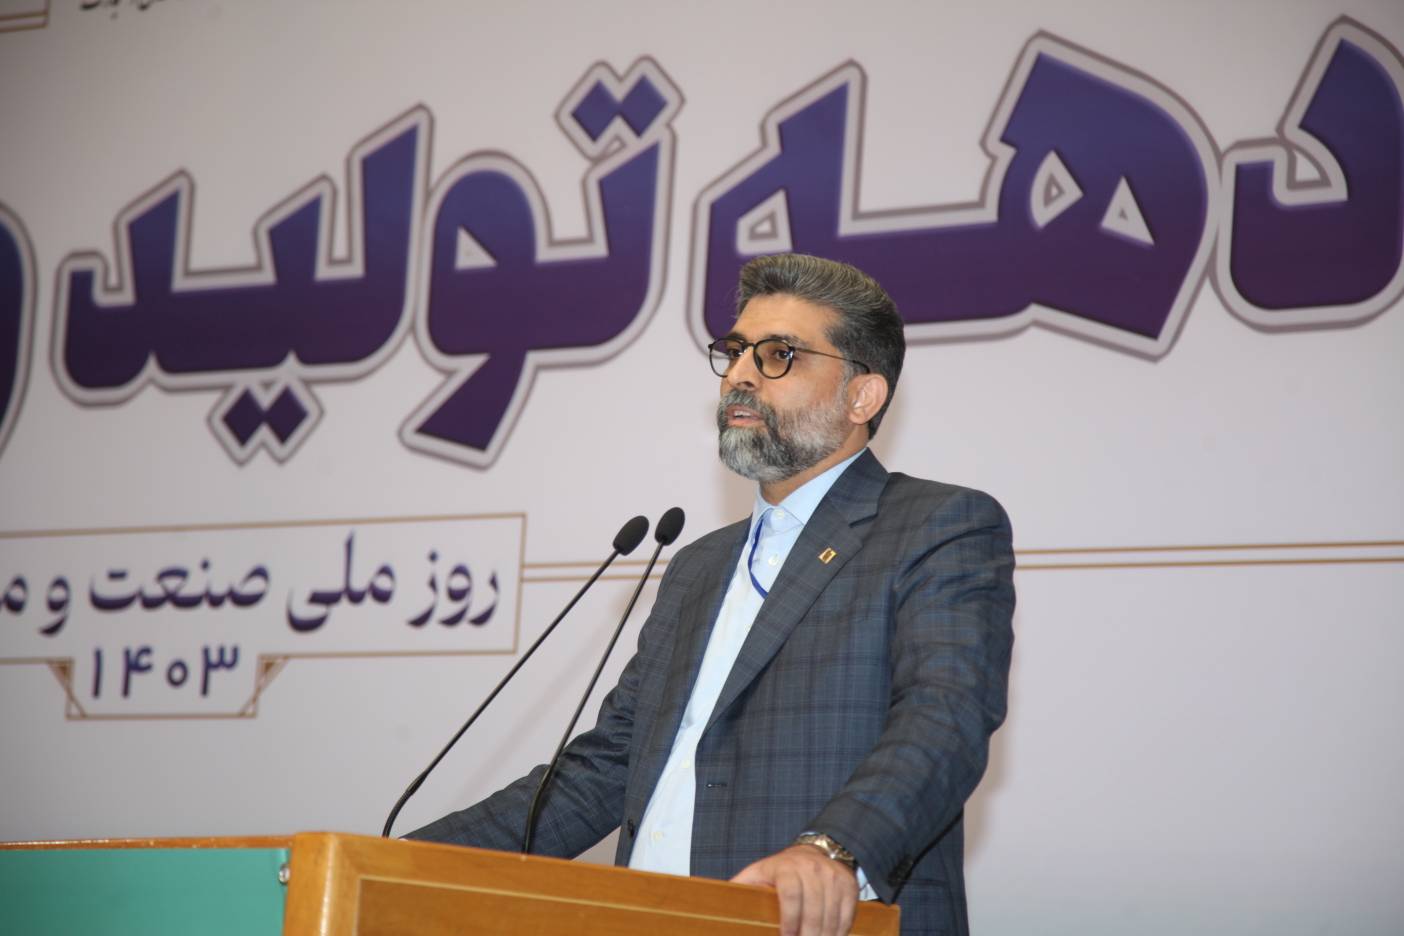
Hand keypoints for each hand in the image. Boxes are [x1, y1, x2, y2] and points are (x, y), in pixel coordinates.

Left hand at [730, 844, 858, 935]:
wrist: (815, 851)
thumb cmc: (780, 870)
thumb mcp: (758, 874)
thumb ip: (740, 889)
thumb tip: (715, 903)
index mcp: (786, 867)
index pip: (791, 894)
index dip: (789, 919)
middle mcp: (812, 868)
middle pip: (813, 909)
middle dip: (809, 935)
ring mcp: (833, 876)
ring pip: (832, 914)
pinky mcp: (849, 885)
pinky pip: (847, 914)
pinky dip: (840, 931)